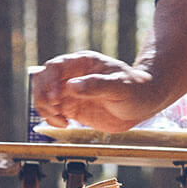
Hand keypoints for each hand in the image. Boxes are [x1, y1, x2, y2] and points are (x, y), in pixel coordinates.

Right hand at [32, 50, 164, 132]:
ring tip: (60, 119)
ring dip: (45, 109)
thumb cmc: (135, 88)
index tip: (55, 97)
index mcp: (83, 63)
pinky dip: (51, 119)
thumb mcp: (120, 85)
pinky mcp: (72, 108)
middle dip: (43, 95)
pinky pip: (53, 112)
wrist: (143, 104)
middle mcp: (73, 75)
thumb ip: (96, 85)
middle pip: (43, 80)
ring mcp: (71, 92)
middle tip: (54, 109)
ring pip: (45, 97)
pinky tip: (63, 124)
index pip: (56, 66)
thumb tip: (72, 85)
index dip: (50, 81)